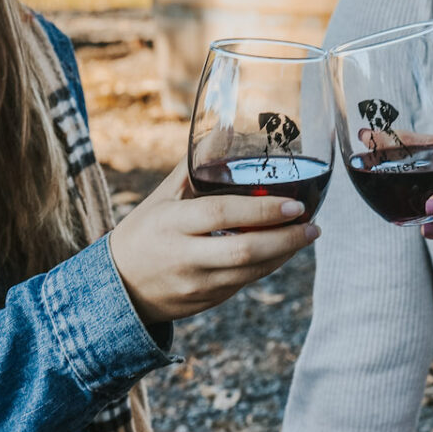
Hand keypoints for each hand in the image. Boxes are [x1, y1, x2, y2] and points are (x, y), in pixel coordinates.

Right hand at [108, 159, 318, 324]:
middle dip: (285, 239)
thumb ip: (195, 168)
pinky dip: (268, 267)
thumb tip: (227, 129)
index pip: (221, 214)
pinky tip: (283, 250)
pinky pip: (245, 284)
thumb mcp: (161, 197)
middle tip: (312, 225)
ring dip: (283, 254)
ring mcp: (197, 284)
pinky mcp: (207, 302)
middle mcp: (184, 256)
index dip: (260, 210)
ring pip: (250, 273)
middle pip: (243, 251)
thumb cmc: (144, 231)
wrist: (120, 287)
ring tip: (306, 235)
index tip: (294, 204)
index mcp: (171, 222)